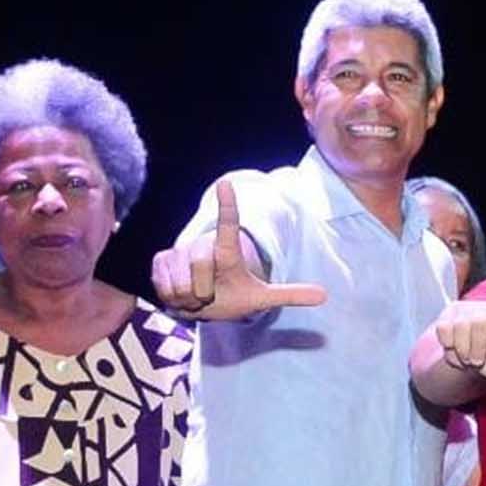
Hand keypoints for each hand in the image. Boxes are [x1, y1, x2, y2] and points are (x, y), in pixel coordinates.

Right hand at [149, 177, 328, 320]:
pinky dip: (171, 298)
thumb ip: (290, 295)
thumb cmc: (231, 295)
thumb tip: (325, 295)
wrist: (200, 303)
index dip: (227, 205)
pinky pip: (164, 285)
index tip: (225, 183)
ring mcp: (178, 252)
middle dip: (205, 295)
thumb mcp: (260, 298)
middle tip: (208, 296)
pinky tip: (178, 295)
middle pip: (201, 272)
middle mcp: (202, 245)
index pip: (229, 225)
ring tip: (194, 296)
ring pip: (182, 283)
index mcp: (227, 250)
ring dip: (188, 299)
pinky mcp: (160, 261)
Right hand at [432, 262, 485, 383]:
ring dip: (464, 352)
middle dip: (478, 351)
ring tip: (469, 351)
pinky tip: (456, 347)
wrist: (469, 363)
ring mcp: (466, 311)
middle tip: (480, 356)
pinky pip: (445, 334)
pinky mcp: (446, 315)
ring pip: (462, 333)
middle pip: (481, 328)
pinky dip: (450, 349)